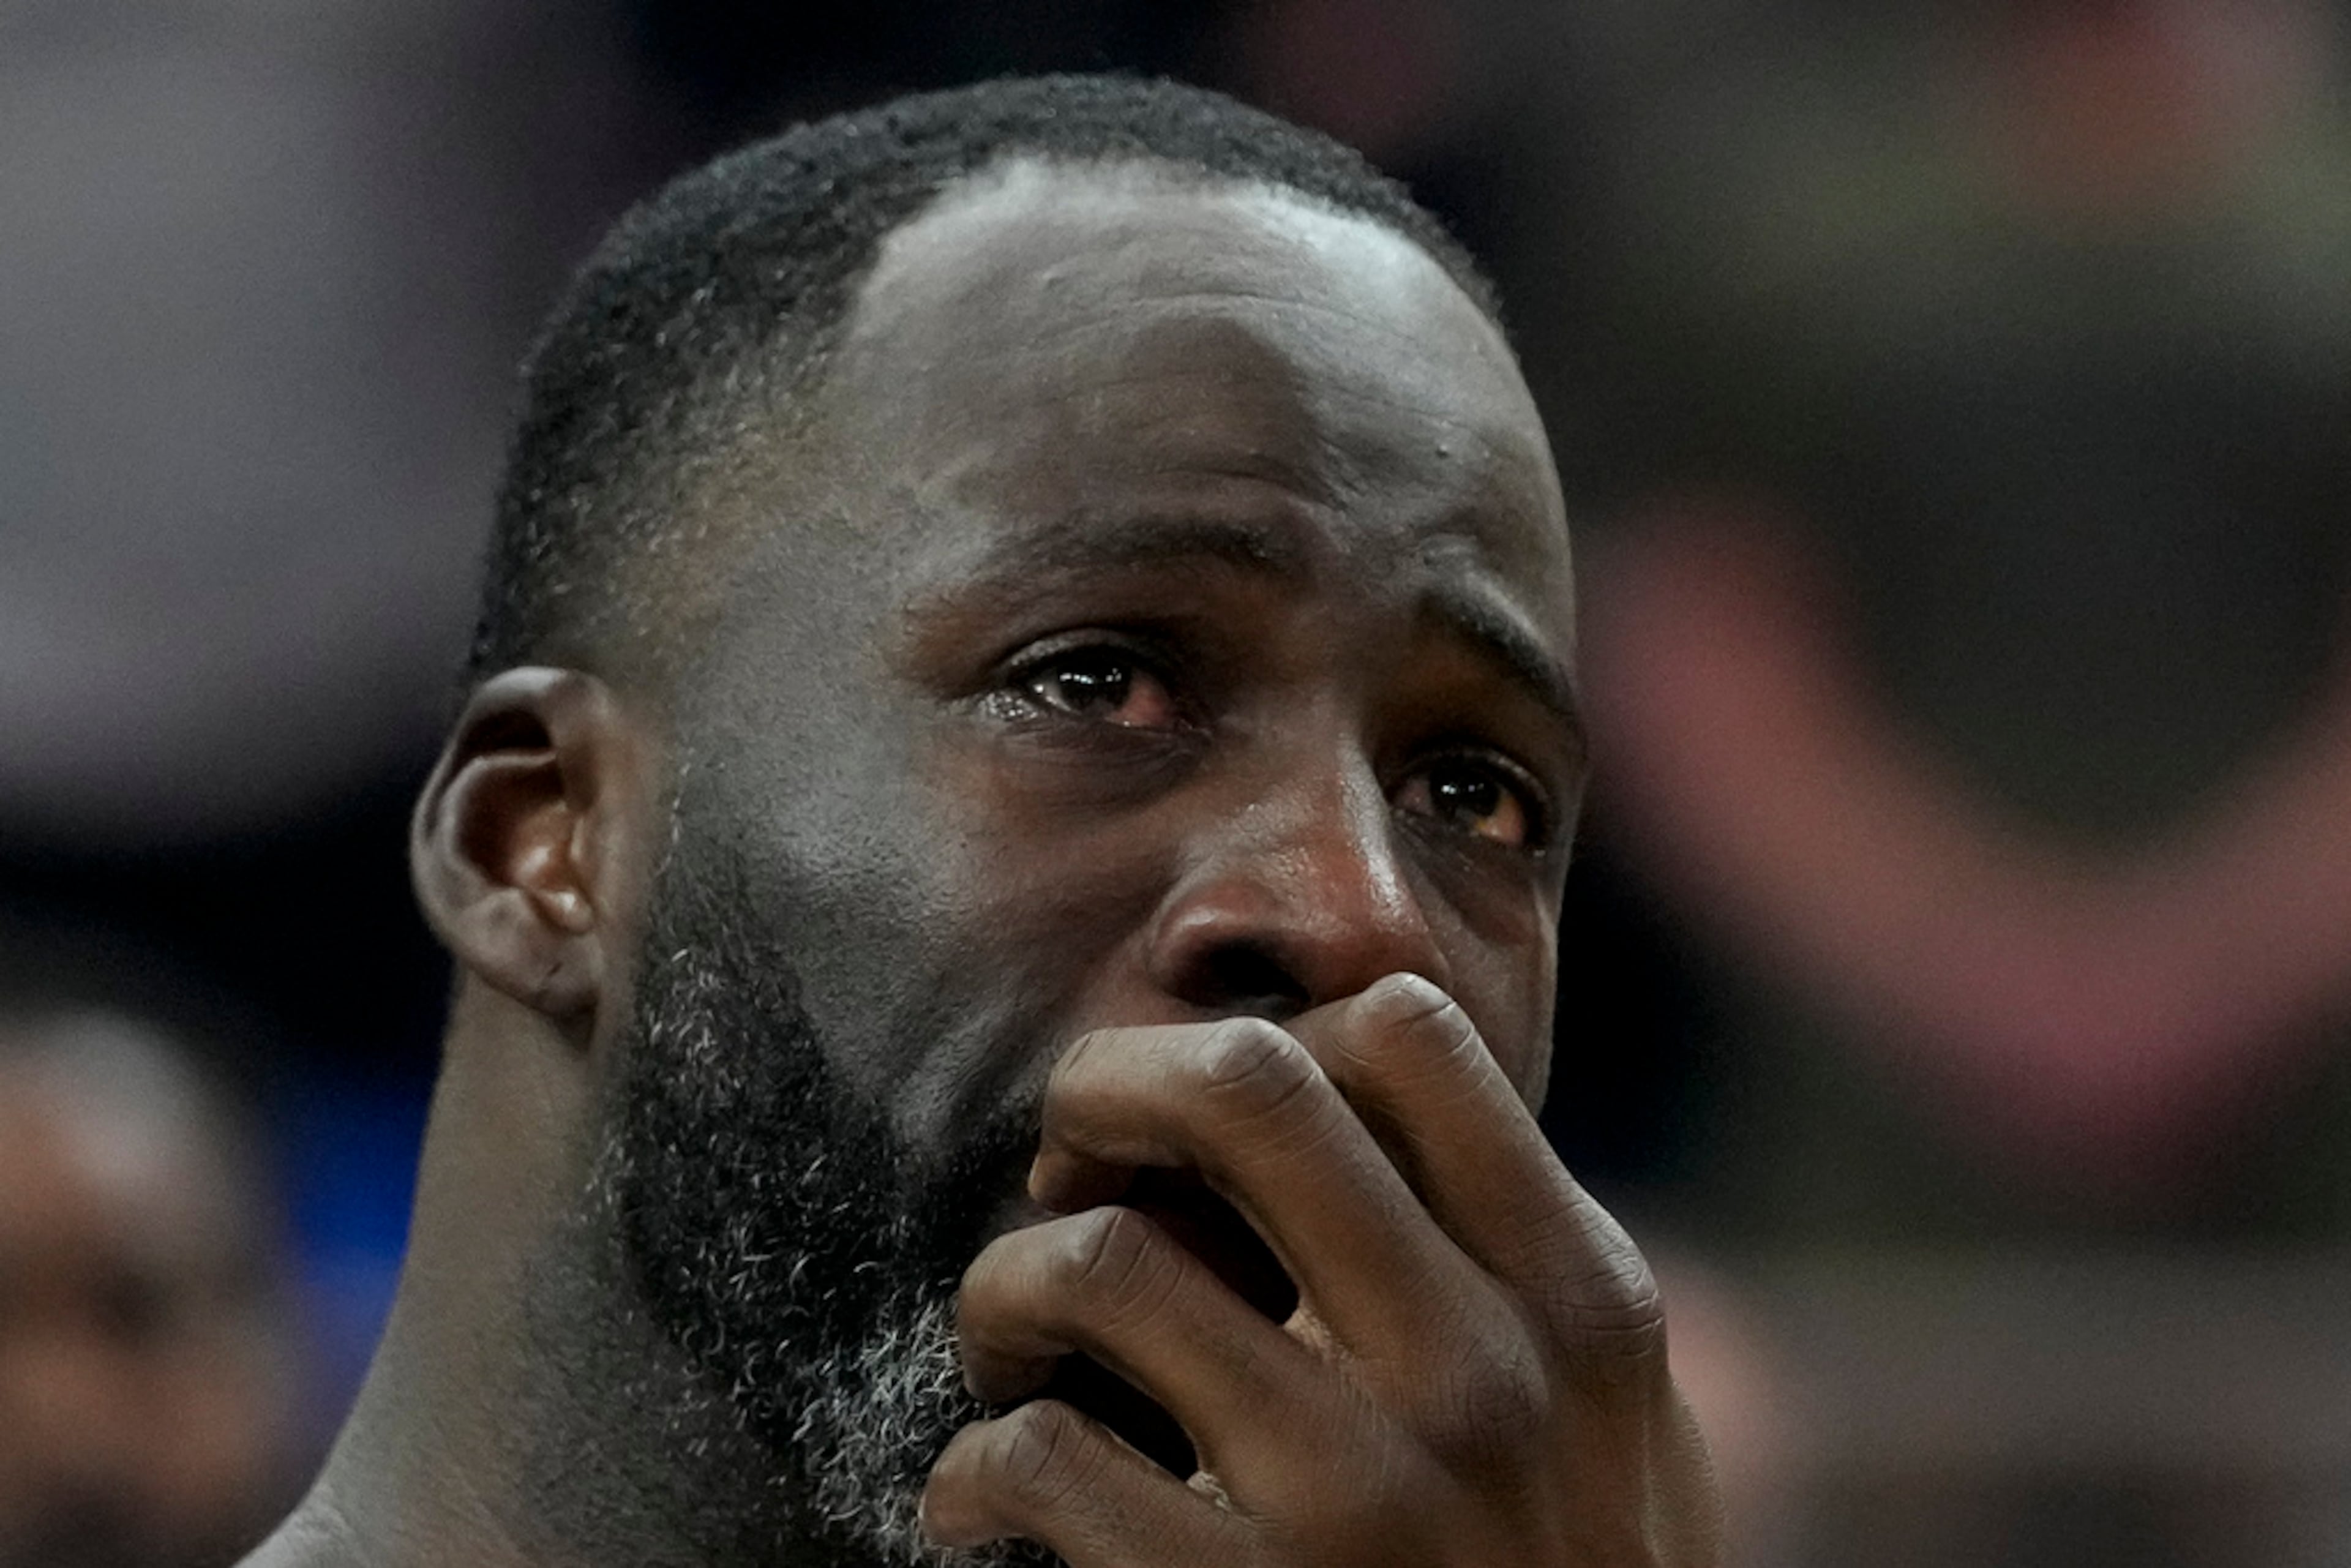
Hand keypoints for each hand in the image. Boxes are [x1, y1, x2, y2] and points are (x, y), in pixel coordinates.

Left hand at [921, 972, 1722, 1565]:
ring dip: (1009, 1282)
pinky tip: (986, 1495)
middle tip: (1067, 1150)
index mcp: (1577, 1296)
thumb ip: (1525, 1267)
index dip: (1270, 1035)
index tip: (1208, 1113)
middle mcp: (1481, 1372)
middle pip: (1247, 1088)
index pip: (1407, 1032)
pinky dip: (977, 1469)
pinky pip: (1044, 1459)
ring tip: (1010, 1334)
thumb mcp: (1618, 1416)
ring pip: (1105, 1262)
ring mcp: (1361, 1495)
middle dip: (1108, 1084)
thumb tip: (1372, 1096)